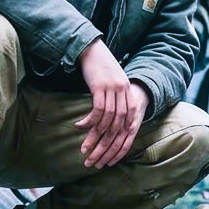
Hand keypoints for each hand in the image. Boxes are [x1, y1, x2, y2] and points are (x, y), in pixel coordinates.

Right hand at [77, 39, 146, 166]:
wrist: (93, 49)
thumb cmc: (102, 68)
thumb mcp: (114, 82)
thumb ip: (117, 97)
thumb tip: (114, 117)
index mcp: (129, 92)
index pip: (129, 121)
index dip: (122, 138)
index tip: (112, 153)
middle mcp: (124, 92)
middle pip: (118, 125)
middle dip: (107, 144)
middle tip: (96, 158)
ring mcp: (113, 89)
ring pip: (107, 120)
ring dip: (95, 136)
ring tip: (84, 148)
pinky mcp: (100, 87)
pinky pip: (96, 110)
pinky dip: (88, 121)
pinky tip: (79, 127)